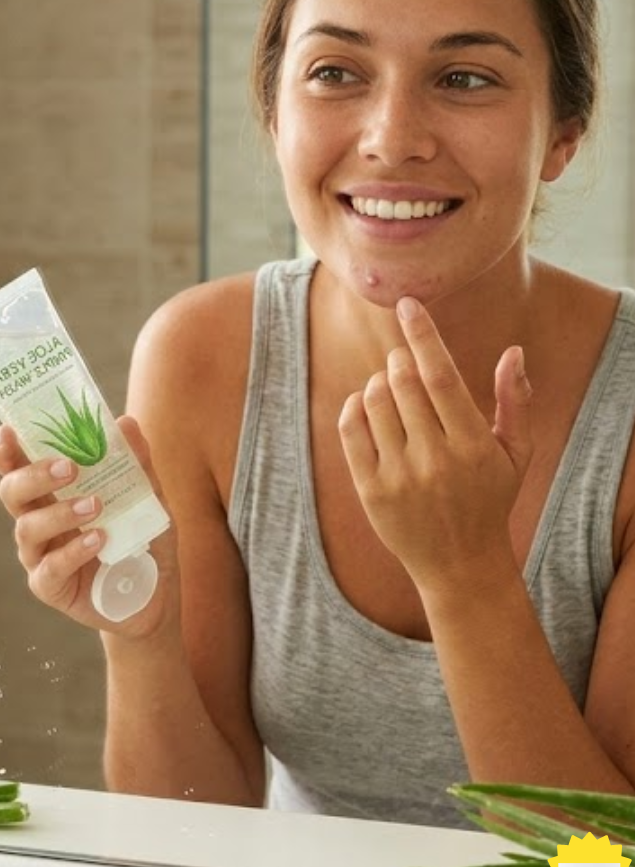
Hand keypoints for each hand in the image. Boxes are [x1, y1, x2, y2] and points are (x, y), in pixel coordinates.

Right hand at [0, 416, 176, 635]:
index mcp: (51, 494)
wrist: (157, 595)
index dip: (5, 450)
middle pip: (12, 492)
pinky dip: (72, 550)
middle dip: (32, 476)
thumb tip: (126, 422)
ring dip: (59, 513)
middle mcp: (38, 521)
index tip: (7, 431)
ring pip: (27, 529)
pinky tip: (98, 539)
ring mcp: (40, 556)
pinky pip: (50, 568)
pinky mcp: (50, 587)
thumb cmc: (142, 540)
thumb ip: (137, 464)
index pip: (18, 466)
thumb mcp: (148, 498)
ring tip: (95, 505)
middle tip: (68, 467)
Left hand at [338, 297, 532, 590]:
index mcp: (472, 444)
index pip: (441, 376)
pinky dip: (356, 406)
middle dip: (400, 361)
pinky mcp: (370, 489)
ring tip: (391, 389)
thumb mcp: (514, 454)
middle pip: (403, 383)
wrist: (458, 563)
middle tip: (403, 363)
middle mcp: (434, 458)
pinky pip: (351, 428)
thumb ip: (513, 402)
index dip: (422, 335)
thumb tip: (513, 352)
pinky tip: (368, 406)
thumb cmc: (488, 499)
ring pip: (374, 400)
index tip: (407, 303)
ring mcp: (398, 475)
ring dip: (379, 382)